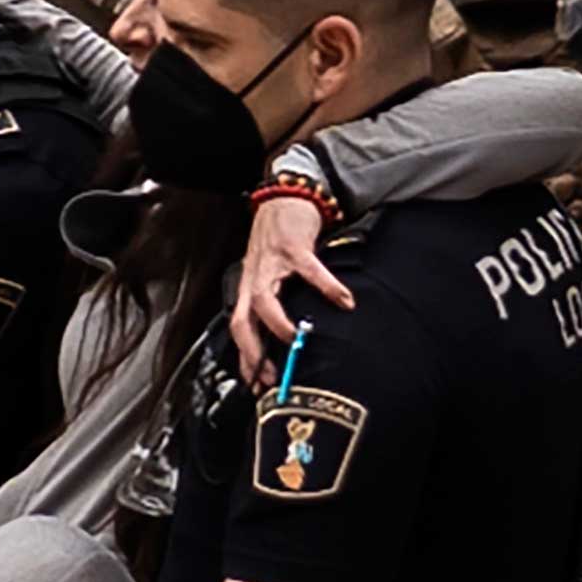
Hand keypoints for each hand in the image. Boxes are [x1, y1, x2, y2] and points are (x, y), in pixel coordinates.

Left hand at [229, 179, 350, 371]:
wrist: (285, 196)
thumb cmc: (279, 238)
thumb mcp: (268, 272)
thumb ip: (272, 299)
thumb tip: (283, 335)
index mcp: (249, 288)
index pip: (238, 329)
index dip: (244, 357)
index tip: (255, 384)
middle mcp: (254, 279)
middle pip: (242, 321)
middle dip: (254, 351)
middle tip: (271, 374)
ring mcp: (271, 263)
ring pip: (265, 300)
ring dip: (279, 325)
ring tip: (298, 339)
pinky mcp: (293, 247)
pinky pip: (309, 271)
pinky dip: (327, 288)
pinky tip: (344, 301)